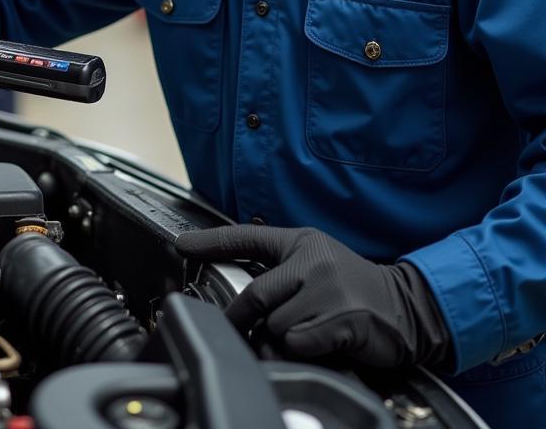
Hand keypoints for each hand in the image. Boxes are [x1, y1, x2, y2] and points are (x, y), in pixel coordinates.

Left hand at [175, 225, 450, 369]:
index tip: (181, 244)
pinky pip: (299, 343)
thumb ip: (279, 269)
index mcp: (300, 242)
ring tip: (306, 332)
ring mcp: (327, 289)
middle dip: (242, 317)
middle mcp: (312, 260)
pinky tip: (322, 342)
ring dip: (283, 338)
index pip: (245, 236)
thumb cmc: (351, 285)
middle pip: (254, 294)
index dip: (210, 241)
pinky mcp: (342, 319)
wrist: (406, 306)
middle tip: (241, 328)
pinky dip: (304, 349)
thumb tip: (239, 290)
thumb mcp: (314, 261)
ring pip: (275, 325)